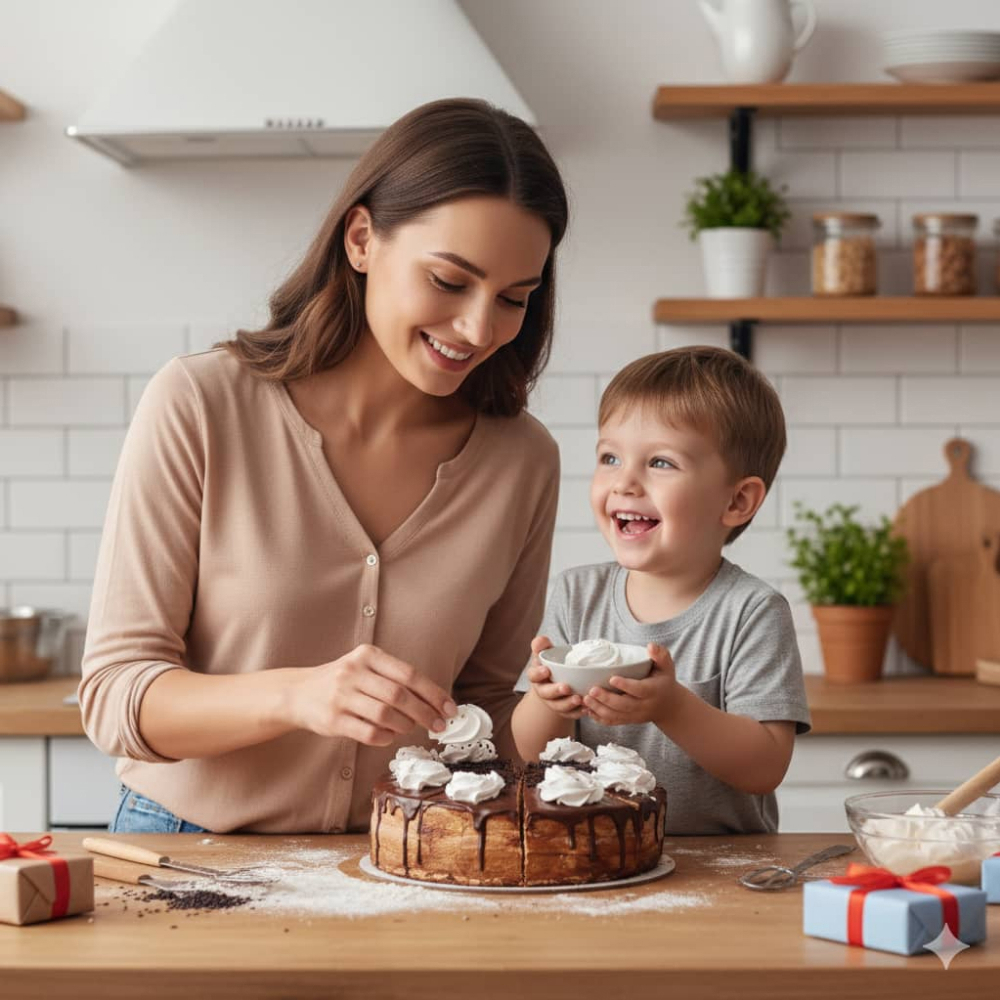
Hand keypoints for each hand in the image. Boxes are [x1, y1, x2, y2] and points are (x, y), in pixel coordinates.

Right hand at [287, 644, 456, 746]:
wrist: (298, 693)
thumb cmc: (342, 682)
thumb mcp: (365, 668)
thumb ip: (395, 679)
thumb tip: (435, 701)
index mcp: (367, 655)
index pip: (409, 674)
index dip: (433, 693)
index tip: (449, 708)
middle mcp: (353, 672)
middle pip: (399, 695)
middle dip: (425, 713)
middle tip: (438, 725)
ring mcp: (341, 696)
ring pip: (385, 715)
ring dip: (405, 725)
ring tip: (409, 728)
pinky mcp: (333, 720)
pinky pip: (369, 733)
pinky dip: (386, 737)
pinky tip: (390, 735)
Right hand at [525, 635, 584, 719]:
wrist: (557, 681)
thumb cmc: (552, 664)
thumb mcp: (546, 653)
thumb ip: (542, 645)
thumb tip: (541, 640)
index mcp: (537, 677)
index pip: (533, 676)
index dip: (538, 674)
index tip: (547, 670)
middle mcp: (543, 691)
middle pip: (546, 693)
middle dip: (556, 691)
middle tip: (567, 687)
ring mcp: (553, 703)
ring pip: (558, 706)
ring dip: (568, 704)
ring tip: (580, 698)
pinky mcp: (565, 711)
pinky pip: (570, 714)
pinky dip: (579, 712)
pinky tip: (588, 708)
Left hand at [582, 643, 679, 727]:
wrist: (668, 706)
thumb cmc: (664, 681)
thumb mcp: (666, 667)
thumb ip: (660, 655)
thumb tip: (650, 646)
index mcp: (652, 691)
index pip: (639, 690)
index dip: (626, 685)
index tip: (612, 678)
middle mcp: (643, 706)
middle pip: (624, 705)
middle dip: (607, 699)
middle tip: (592, 690)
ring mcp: (635, 715)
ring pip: (616, 716)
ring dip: (599, 709)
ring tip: (585, 699)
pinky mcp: (628, 720)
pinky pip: (612, 722)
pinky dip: (598, 718)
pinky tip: (587, 709)